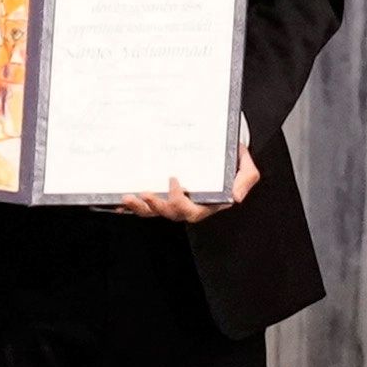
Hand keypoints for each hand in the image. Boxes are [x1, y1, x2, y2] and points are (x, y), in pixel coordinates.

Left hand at [115, 152, 264, 223]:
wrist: (225, 152)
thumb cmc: (234, 161)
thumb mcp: (246, 170)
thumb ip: (244, 181)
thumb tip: (235, 197)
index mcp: (207, 204)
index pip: (191, 211)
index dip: (179, 201)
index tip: (173, 179)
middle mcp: (189, 206)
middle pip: (169, 214)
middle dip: (155, 207)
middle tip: (143, 193)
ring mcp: (174, 201)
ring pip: (155, 212)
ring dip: (140, 209)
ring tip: (126, 199)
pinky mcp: (164, 195)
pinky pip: (147, 205)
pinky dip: (133, 206)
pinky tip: (119, 203)